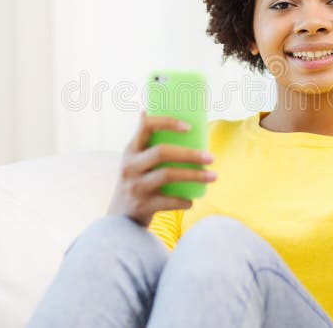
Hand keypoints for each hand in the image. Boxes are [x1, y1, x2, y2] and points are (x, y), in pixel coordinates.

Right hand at [107, 111, 217, 226]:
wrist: (120, 221)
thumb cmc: (135, 182)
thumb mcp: (133, 161)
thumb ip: (142, 142)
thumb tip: (146, 111)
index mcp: (130, 150)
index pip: (146, 126)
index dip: (168, 123)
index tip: (189, 126)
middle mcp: (130, 166)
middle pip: (161, 152)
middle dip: (189, 154)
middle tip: (211, 157)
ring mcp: (135, 186)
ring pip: (168, 175)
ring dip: (194, 176)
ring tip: (213, 176)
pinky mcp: (143, 205)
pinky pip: (169, 201)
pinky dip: (184, 201)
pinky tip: (192, 200)